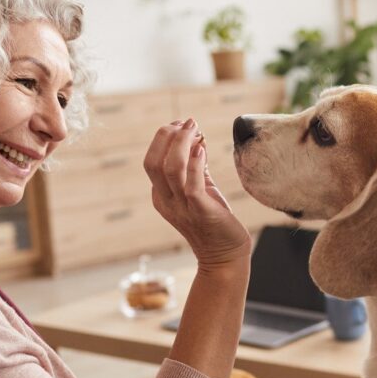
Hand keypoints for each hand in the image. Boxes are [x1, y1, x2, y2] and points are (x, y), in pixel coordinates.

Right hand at [144, 119, 251, 267]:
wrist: (224, 256)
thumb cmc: (213, 221)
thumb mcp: (200, 190)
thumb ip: (195, 166)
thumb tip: (196, 138)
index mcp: (161, 195)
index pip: (152, 160)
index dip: (163, 138)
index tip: (182, 123)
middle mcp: (167, 201)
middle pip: (153, 162)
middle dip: (167, 137)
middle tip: (187, 122)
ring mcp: (182, 208)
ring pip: (171, 170)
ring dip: (181, 144)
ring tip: (194, 129)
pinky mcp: (201, 212)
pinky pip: (191, 186)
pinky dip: (195, 164)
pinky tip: (202, 148)